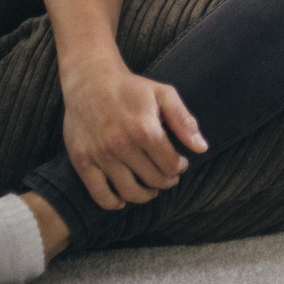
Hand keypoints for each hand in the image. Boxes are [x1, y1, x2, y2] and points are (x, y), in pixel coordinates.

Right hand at [59, 56, 207, 209]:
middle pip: (153, 180)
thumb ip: (184, 121)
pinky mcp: (81, 161)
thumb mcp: (164, 95)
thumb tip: (201, 148)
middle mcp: (122, 145)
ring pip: (129, 191)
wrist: (90, 81)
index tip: (179, 164)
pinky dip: (113, 203)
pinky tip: (122, 200)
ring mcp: (100, 155)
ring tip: (150, 189)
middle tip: (167, 177)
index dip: (179, 168)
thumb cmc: (131, 88)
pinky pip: (99, 194)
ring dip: (145, 195)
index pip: (171, 165)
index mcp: (145, 129)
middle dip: (165, 181)